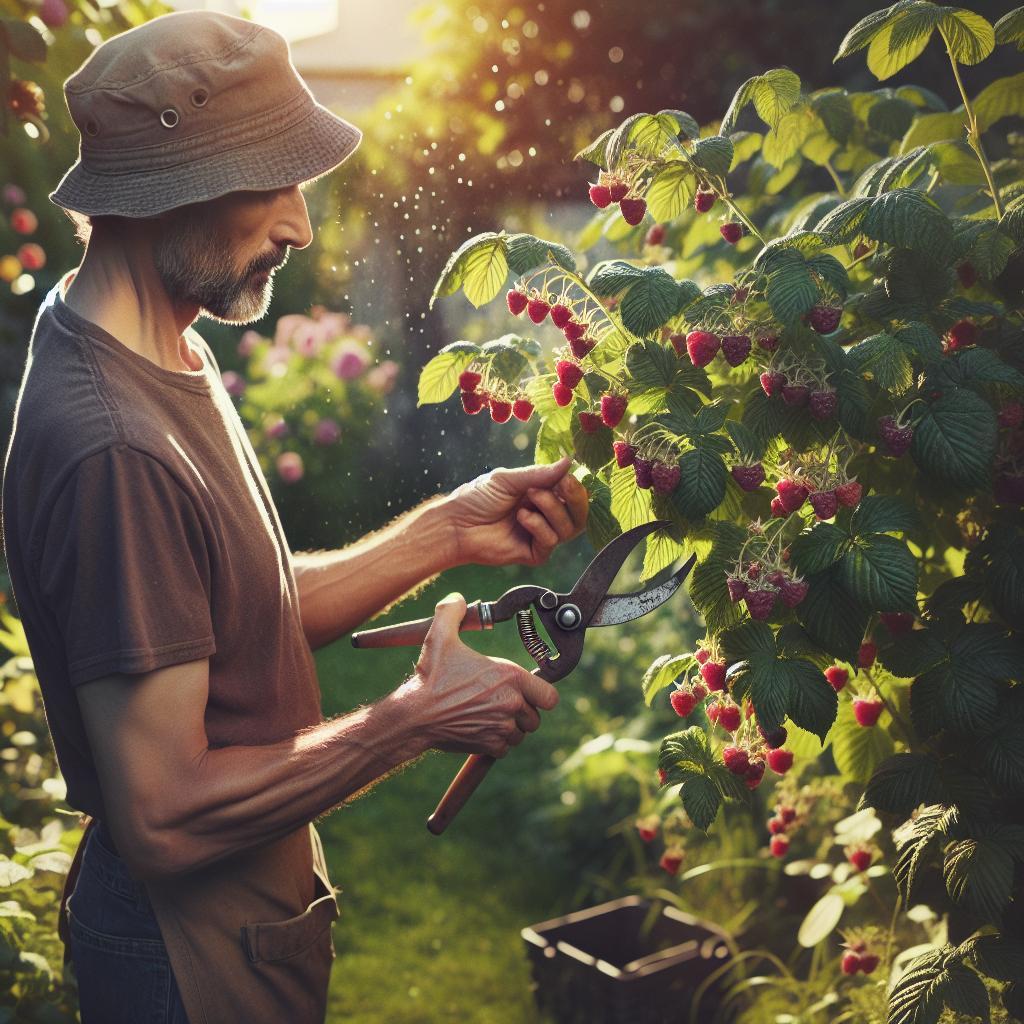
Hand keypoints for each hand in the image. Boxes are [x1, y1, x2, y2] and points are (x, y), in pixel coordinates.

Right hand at [403, 593, 559, 758]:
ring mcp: (502, 728)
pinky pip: (505, 749)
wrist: (414, 715)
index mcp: (510, 677)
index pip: (550, 696)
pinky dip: (496, 743)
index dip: (541, 694)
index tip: (529, 692)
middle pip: (536, 716)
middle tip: (502, 702)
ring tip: (490, 715)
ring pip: (520, 734)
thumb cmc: (430, 676)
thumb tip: (457, 598)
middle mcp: (511, 704)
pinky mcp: (490, 746)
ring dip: (510, 728)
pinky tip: (481, 729)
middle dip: (522, 711)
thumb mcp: (440, 635)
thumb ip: (451, 610)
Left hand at [443, 456, 588, 567]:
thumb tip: (569, 461)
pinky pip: (551, 541)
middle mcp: (545, 516)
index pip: (573, 494)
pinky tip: (521, 517)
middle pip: (579, 514)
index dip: (575, 486)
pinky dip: (539, 526)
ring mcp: (540, 535)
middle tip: (562, 485)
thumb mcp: (509, 479)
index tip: (566, 476)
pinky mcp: (534, 554)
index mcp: (542, 495)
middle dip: (575, 498)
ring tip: (529, 499)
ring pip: (569, 528)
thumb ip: (540, 474)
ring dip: (552, 509)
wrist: (457, 523)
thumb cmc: (478, 498)